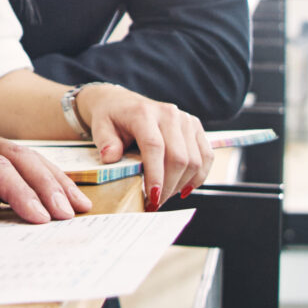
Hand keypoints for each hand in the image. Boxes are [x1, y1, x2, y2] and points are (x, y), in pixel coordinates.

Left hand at [0, 124, 90, 224]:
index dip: (18, 192)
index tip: (38, 216)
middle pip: (18, 159)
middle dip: (45, 188)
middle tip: (65, 215)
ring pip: (28, 159)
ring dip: (55, 184)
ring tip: (78, 208)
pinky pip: (27, 166)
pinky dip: (49, 181)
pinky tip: (70, 197)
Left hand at [76, 83, 209, 206]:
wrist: (121, 103)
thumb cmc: (111, 118)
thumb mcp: (100, 128)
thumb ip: (106, 143)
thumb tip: (111, 158)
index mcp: (144, 113)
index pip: (155, 146)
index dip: (156, 175)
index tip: (152, 197)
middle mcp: (169, 114)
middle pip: (178, 157)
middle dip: (169, 186)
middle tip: (155, 204)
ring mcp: (185, 120)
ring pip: (195, 160)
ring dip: (181, 184)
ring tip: (165, 197)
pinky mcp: (195, 127)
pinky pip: (206, 156)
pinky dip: (198, 177)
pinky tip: (183, 188)